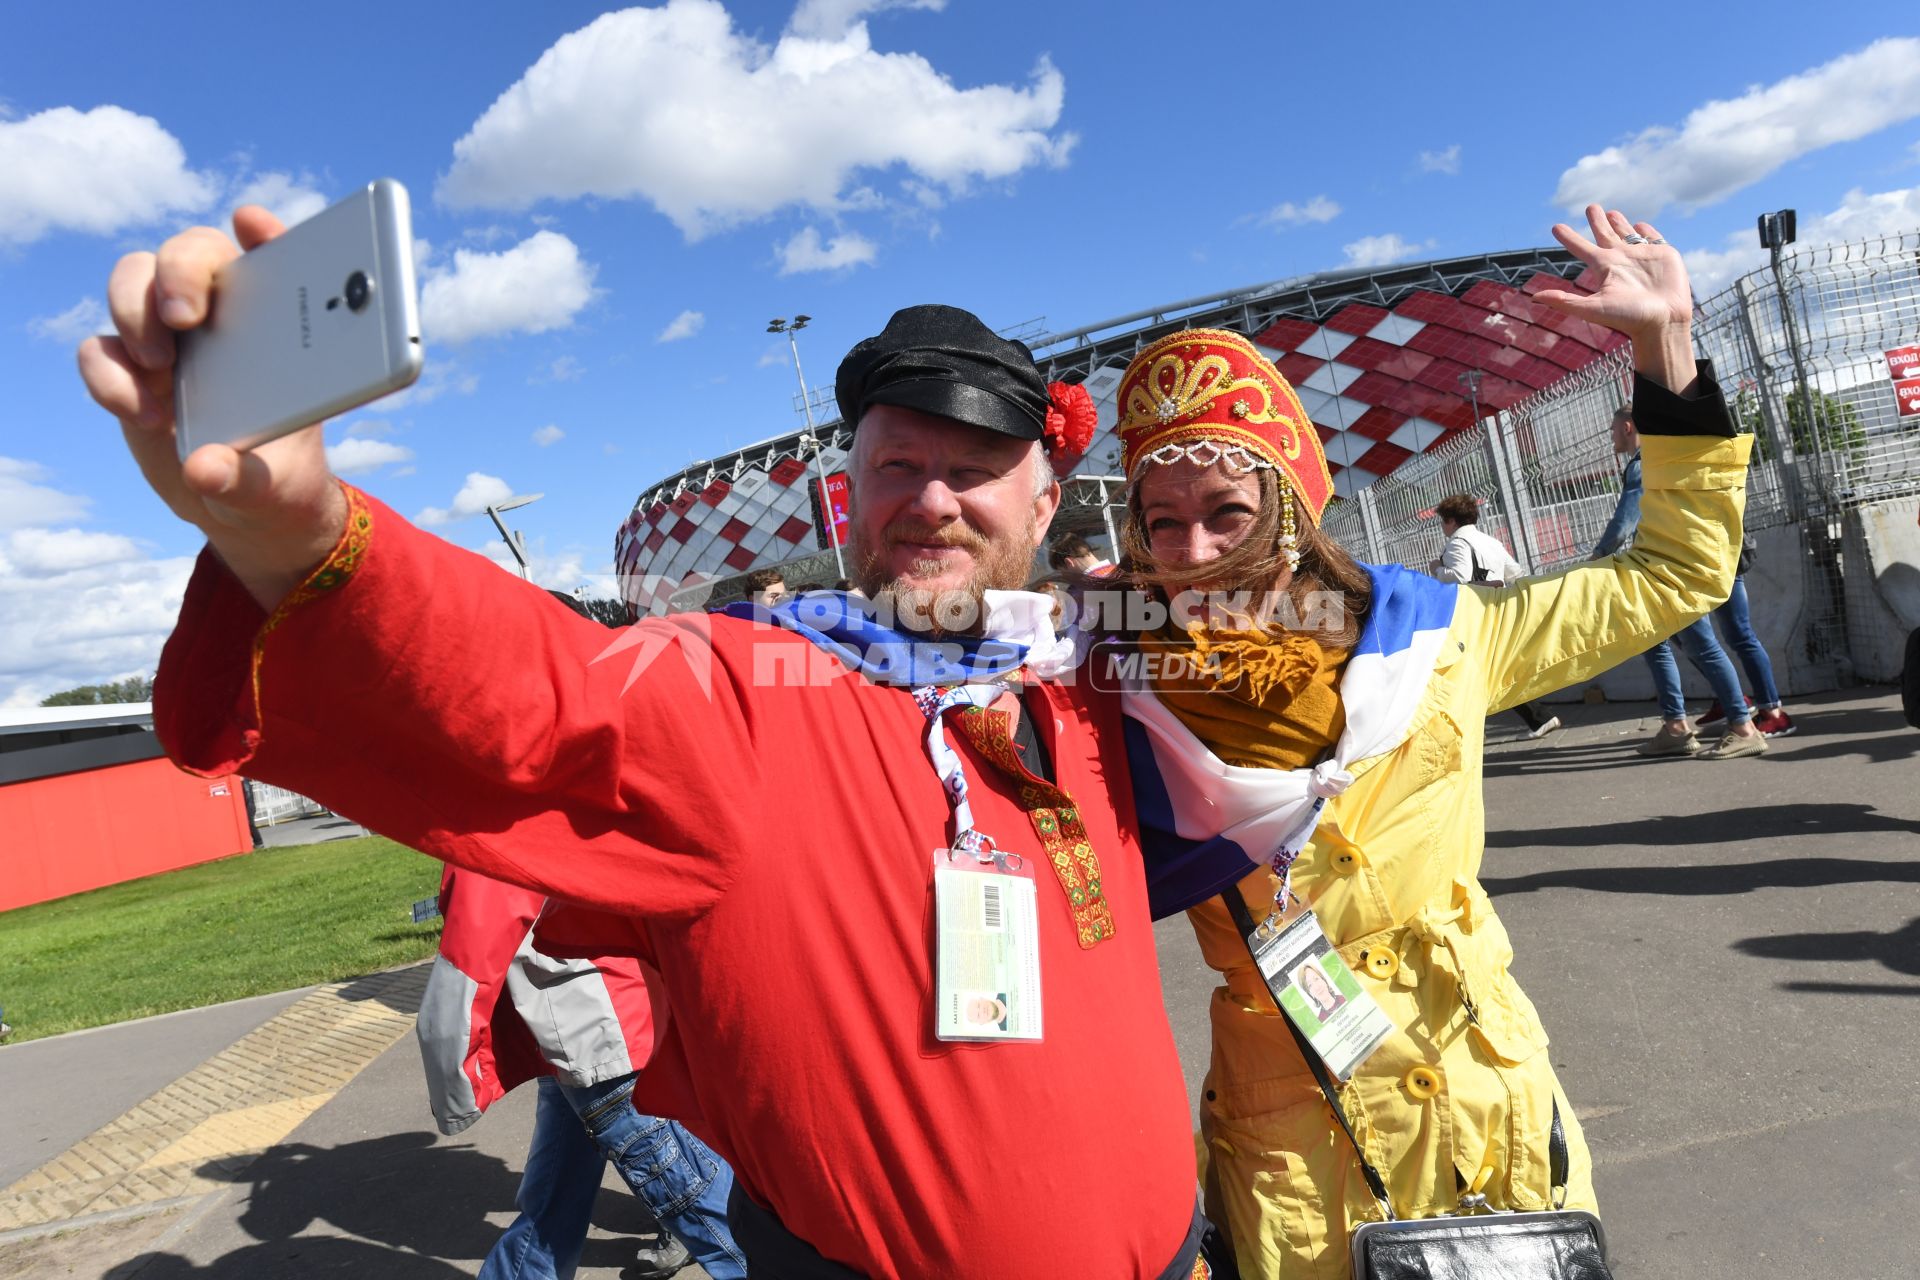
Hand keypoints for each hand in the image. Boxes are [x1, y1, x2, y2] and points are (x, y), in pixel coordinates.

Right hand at [77, 206, 346, 607]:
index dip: (263, 231)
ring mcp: (167, 337)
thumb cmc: (277, 477)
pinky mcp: (128, 370)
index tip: (252, 223)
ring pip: (134, 279)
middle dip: (181, 268)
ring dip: (135, 310)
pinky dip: (111, 378)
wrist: (239, 506)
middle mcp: (219, 316)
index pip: (273, 257)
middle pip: (190, 252)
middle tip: (184, 317)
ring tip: (160, 364)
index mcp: (276, 325)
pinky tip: (145, 416)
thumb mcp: (279, 489)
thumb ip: (249, 478)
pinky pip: (99, 350)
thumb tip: (206, 467)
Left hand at [1534, 205, 1696, 393]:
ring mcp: (1642, 256)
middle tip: (1590, 207)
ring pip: (1627, 234)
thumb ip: (1565, 301)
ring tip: (1611, 212)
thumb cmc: (1629, 318)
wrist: (1664, 322)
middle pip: (1604, 234)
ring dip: (1619, 223)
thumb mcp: (1593, 308)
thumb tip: (1534, 298)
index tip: (1556, 227)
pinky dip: (1646, 230)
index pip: (1581, 248)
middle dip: (1597, 221)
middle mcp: (1621, 260)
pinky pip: (1653, 238)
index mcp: (1604, 269)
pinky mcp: (1664, 254)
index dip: (1569, 237)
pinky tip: (1640, 225)